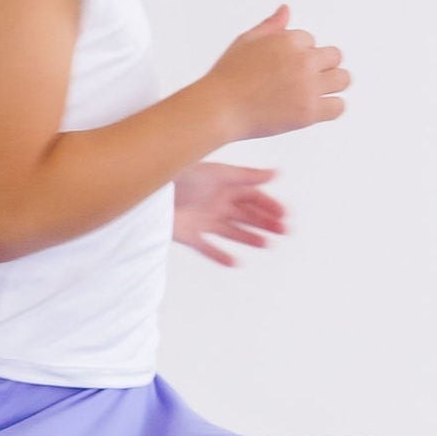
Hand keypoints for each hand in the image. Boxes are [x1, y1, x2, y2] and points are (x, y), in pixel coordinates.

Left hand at [171, 161, 287, 266]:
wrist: (152, 191)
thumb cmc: (183, 175)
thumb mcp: (219, 173)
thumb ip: (247, 176)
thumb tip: (276, 173)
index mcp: (223, 186)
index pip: (252, 197)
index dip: (269, 205)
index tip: (284, 215)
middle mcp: (215, 203)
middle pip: (245, 215)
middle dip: (265, 222)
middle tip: (283, 232)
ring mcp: (203, 220)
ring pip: (231, 231)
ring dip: (249, 238)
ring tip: (266, 245)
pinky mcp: (189, 235)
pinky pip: (207, 248)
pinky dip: (220, 256)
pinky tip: (234, 262)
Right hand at [201, 5, 349, 139]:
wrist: (220, 109)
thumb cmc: (227, 78)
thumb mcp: (246, 41)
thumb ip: (271, 26)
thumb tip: (286, 10)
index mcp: (288, 40)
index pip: (311, 40)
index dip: (300, 52)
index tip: (287, 65)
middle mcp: (302, 61)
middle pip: (334, 56)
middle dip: (322, 64)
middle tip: (307, 77)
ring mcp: (308, 87)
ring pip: (343, 79)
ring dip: (333, 83)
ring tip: (318, 91)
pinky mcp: (309, 112)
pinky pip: (339, 106)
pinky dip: (332, 107)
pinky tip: (318, 107)